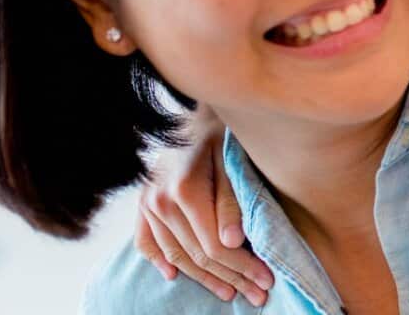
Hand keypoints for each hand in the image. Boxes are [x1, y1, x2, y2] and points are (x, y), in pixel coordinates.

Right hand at [134, 107, 274, 304]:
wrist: (194, 112)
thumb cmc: (223, 134)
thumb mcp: (233, 161)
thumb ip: (232, 202)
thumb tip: (231, 242)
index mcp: (185, 190)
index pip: (215, 246)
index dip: (242, 268)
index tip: (266, 281)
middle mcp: (160, 201)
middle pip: (198, 255)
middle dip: (231, 278)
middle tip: (258, 295)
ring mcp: (147, 204)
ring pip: (176, 255)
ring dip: (203, 278)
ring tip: (229, 293)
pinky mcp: (142, 203)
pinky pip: (146, 241)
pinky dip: (159, 260)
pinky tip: (173, 276)